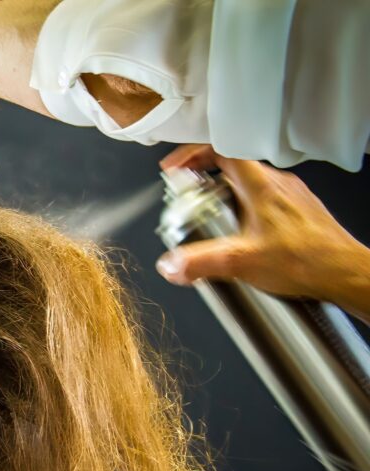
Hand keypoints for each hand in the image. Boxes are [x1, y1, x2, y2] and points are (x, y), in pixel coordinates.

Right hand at [155, 144, 369, 321]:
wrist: (344, 274)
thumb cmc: (308, 261)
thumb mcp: (241, 262)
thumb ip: (199, 262)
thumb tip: (171, 264)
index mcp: (261, 186)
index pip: (221, 150)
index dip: (192, 154)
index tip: (175, 168)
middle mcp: (278, 185)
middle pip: (233, 168)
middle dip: (205, 180)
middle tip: (189, 198)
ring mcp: (291, 197)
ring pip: (250, 185)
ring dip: (226, 197)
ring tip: (213, 221)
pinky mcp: (299, 213)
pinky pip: (266, 201)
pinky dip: (247, 211)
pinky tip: (243, 238)